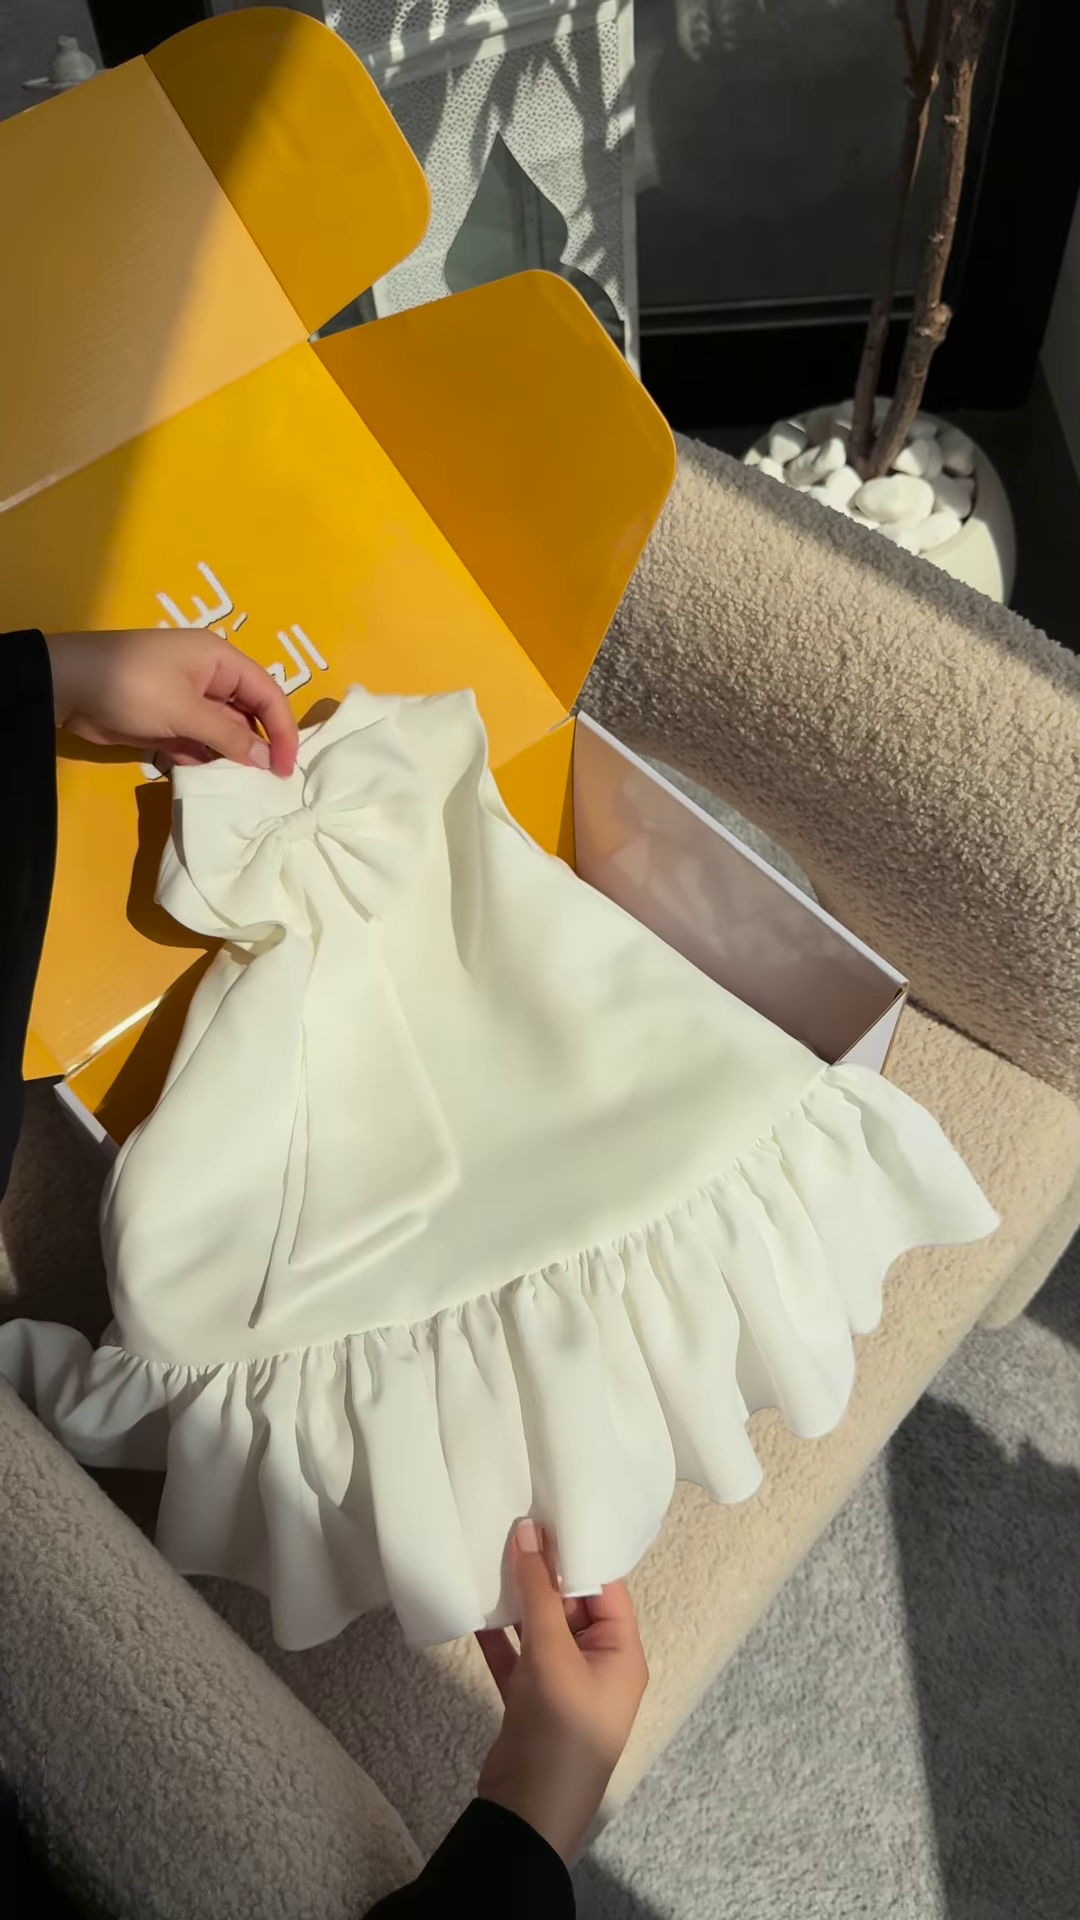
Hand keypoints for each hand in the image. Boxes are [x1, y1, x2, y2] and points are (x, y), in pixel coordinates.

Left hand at [46, 629, 297, 775]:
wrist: (67, 687)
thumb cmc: (133, 685)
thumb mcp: (186, 711)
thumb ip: (229, 737)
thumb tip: (268, 762)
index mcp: (220, 659)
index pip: (268, 693)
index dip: (283, 730)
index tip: (286, 768)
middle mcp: (210, 677)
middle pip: (249, 713)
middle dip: (260, 746)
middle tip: (270, 784)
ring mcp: (188, 700)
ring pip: (224, 732)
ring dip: (233, 758)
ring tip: (245, 789)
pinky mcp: (168, 721)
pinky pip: (199, 743)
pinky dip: (206, 761)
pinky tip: (213, 783)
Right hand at [475, 1521, 647, 1863]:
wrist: (526, 1818)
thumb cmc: (558, 1733)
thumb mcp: (552, 1656)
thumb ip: (539, 1593)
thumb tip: (529, 1531)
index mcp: (622, 1653)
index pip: (605, 1586)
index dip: (577, 1550)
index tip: (546, 1511)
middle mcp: (597, 1664)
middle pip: (570, 1603)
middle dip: (541, 1571)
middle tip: (509, 1523)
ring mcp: (562, 1684)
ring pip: (539, 1627)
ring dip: (516, 1599)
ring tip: (487, 1552)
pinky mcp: (529, 1700)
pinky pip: (515, 1654)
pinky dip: (497, 1632)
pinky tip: (473, 1603)